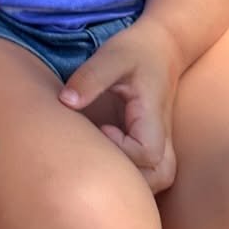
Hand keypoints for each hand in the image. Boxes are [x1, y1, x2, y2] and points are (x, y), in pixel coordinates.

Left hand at [59, 17, 181, 193]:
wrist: (160, 47)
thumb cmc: (136, 51)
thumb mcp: (112, 56)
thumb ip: (90, 78)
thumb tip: (66, 102)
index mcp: (153, 117)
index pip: (147, 154)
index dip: (123, 150)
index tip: (102, 129)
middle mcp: (162, 135)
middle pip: (159, 177)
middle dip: (131, 179)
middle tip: (98, 157)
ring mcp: (160, 142)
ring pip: (158, 179)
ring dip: (134, 181)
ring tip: (101, 165)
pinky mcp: (149, 142)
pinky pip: (149, 172)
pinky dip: (132, 175)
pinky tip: (104, 162)